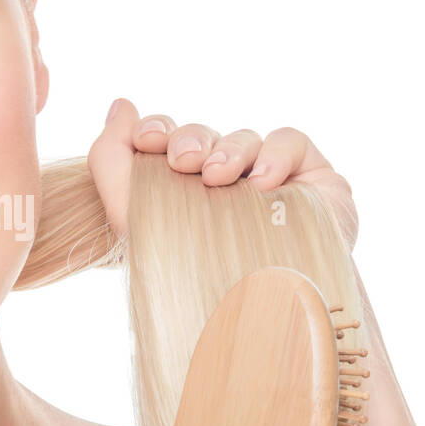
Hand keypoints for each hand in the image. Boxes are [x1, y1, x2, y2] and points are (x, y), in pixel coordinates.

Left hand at [87, 98, 357, 249]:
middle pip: (205, 137)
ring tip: (217, 177)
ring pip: (244, 138)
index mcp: (183, 190)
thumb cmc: (188, 276)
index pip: (171, 140)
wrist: (255, 321)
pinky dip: (275, 154)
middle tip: (180, 161)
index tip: (145, 139)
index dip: (159, 129)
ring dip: (228, 150)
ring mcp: (271, 181)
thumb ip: (110, 158)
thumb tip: (120, 104)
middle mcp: (226, 184)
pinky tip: (263, 182)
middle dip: (189, 140)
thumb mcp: (131, 217)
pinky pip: (292, 143)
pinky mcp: (314, 182)